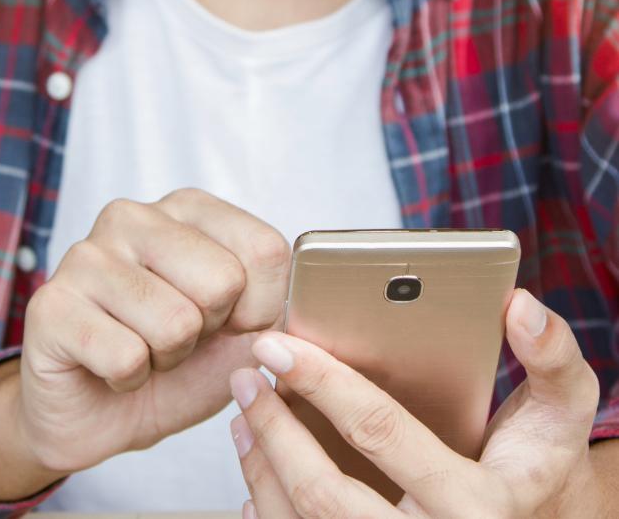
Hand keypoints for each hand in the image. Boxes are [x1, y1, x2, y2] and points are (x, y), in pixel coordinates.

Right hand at [6, 190, 288, 488]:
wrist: (94, 412)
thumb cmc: (171, 363)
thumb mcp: (239, 334)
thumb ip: (272, 309)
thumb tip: (291, 306)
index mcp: (187, 209)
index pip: (265, 249)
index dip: (258, 309)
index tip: (227, 321)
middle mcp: (134, 215)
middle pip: (223, 281)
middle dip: (207, 333)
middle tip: (175, 337)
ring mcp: (86, 253)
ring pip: (176, 323)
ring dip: (166, 359)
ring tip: (141, 348)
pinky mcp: (50, 303)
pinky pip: (127, 356)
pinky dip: (127, 379)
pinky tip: (108, 365)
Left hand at [229, 289, 607, 517]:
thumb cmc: (538, 474)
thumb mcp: (560, 418)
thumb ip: (551, 360)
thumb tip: (518, 305)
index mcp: (475, 506)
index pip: (379, 431)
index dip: (320, 381)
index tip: (275, 344)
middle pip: (323, 493)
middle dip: (272, 428)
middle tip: (245, 378)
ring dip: (260, 469)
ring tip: (244, 418)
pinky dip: (268, 514)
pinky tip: (258, 478)